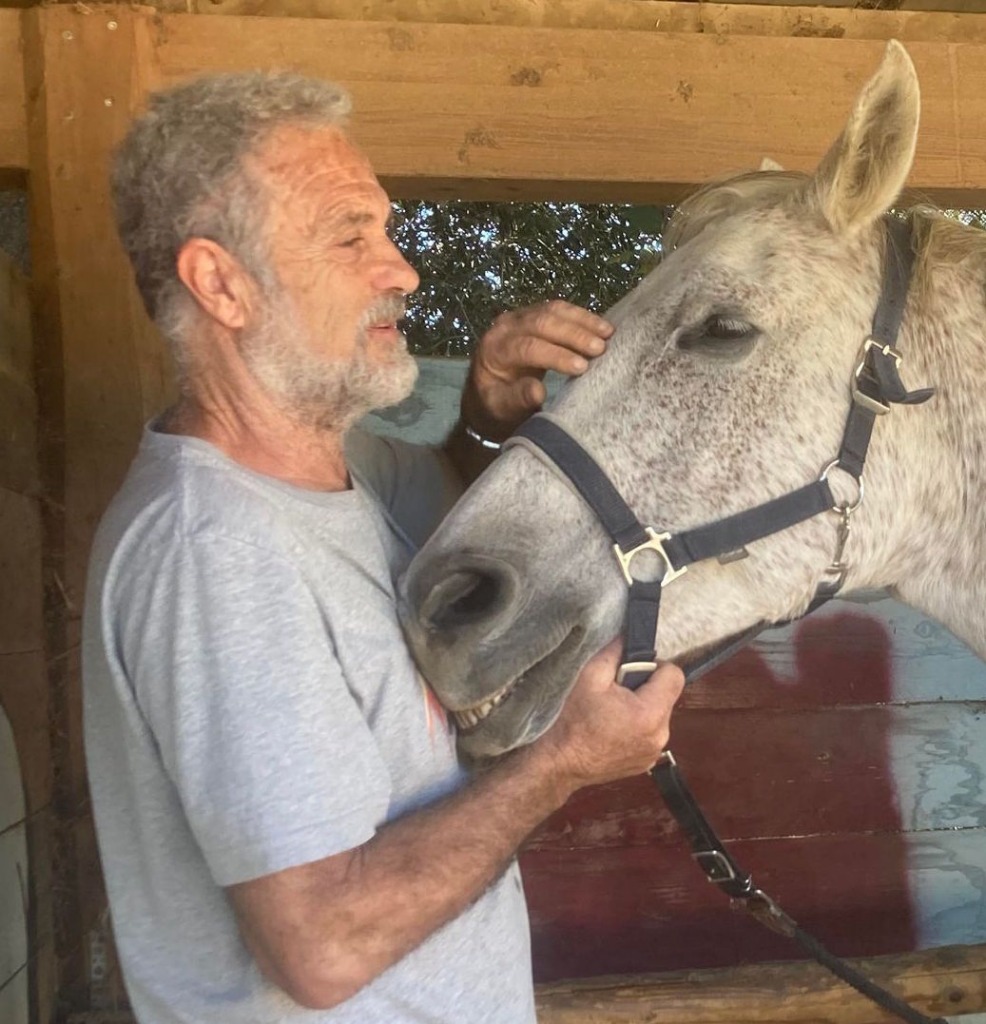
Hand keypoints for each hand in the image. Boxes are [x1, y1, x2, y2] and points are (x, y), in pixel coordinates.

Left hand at [462, 300, 613, 441]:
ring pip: (552, 310)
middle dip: (574, 335)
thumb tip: (538, 391)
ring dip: (582, 320)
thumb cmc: (496, 406)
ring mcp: (518, 317)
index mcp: (494, 351)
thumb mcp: (503, 409)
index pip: (527, 347)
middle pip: (541, 323)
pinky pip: (557, 309)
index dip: (556, 355)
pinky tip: (600, 326)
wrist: (487, 393)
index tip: (582, 367)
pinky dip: (580, 316)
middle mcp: (504, 328)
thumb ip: (517, 400)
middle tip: (601, 348)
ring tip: (608, 333)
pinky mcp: (532, 314)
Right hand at [533, 641, 684, 797]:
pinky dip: (636, 727)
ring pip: (658, 715)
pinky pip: (649, 734)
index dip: (654, 666)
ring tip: (610, 711)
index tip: (631, 670)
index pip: (675, 675)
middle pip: (666, 696)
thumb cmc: (571, 721)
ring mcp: (653, 752)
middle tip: (615, 692)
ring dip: (640, 708)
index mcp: (650, 713)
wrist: (558, 763)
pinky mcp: (645, 763)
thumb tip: (628, 636)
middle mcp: (660, 736)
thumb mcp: (590, 676)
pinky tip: (611, 728)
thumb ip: (614, 651)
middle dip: (644, 687)